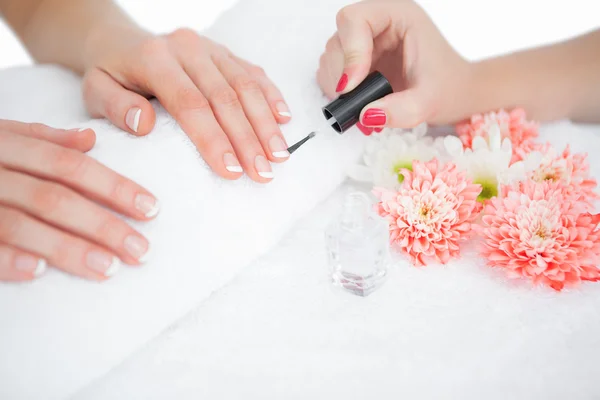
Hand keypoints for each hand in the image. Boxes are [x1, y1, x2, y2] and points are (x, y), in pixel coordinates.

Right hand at [0, 120, 158, 281]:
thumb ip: (40, 139)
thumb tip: (91, 140)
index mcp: (4, 144)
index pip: (70, 166)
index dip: (113, 186)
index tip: (152, 209)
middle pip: (54, 197)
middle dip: (103, 225)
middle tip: (141, 251)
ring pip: (22, 222)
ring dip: (68, 247)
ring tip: (109, 269)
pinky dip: (7, 258)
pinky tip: (38, 272)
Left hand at [82, 26, 291, 182]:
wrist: (121, 42)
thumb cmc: (111, 74)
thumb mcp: (95, 90)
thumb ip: (116, 107)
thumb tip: (146, 125)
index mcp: (155, 58)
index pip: (190, 104)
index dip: (213, 139)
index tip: (230, 171)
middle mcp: (187, 48)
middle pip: (225, 97)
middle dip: (247, 139)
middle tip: (263, 173)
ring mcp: (210, 48)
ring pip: (245, 85)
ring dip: (266, 123)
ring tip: (279, 155)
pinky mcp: (224, 51)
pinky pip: (253, 72)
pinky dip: (271, 96)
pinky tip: (284, 119)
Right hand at [317, 0, 471, 133]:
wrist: (453, 94)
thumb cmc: (448, 88)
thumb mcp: (429, 102)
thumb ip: (402, 109)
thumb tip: (366, 114)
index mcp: (399, 17)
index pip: (356, 20)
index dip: (350, 52)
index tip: (352, 86)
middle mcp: (378, 24)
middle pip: (338, 39)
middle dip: (341, 74)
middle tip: (357, 101)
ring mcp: (365, 42)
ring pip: (331, 56)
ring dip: (338, 85)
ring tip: (363, 105)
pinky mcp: (356, 60)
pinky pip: (332, 71)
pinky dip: (338, 91)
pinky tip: (359, 102)